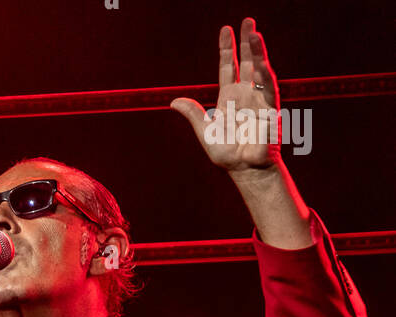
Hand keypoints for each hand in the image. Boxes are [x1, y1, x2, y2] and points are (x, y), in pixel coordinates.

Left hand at [170, 17, 280, 174]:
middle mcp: (245, 94)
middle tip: (247, 20)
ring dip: (257, 52)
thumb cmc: (227, 154)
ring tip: (253, 33)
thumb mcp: (206, 131)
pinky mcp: (270, 109)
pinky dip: (264, 76)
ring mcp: (258, 99)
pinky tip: (260, 63)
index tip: (226, 29)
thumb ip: (193, 114)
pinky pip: (268, 89)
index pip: (228, 67)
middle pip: (247, 61)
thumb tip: (173, 101)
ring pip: (259, 70)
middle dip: (246, 41)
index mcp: (229, 97)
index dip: (227, 48)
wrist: (244, 170)